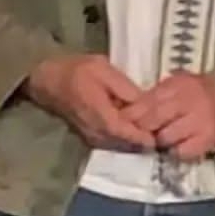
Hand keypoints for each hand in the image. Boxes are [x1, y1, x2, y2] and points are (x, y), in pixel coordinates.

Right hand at [26, 54, 156, 149]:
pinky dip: (126, 135)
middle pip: (132, 145)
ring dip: (137, 137)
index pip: (136, 137)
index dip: (153, 134)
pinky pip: (114, 141)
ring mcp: (94, 138)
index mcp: (105, 120)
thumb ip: (127, 90)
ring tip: (151, 122)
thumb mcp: (105, 71)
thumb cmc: (76, 71)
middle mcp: (100, 135)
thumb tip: (146, 104)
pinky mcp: (91, 136)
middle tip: (163, 123)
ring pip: (123, 145)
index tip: (166, 125)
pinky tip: (133, 121)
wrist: (48, 79)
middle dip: (147, 136)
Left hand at [126, 72, 214, 159]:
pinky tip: (179, 147)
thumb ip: (160, 94)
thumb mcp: (182, 85)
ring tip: (163, 140)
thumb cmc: (205, 95)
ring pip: (165, 137)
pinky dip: (177, 151)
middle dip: (142, 130)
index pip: (146, 101)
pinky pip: (181, 151)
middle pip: (152, 119)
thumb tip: (129, 108)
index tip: (122, 123)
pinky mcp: (208, 138)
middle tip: (139, 136)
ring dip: (160, 141)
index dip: (131, 114)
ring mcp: (200, 119)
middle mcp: (189, 99)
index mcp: (179, 84)